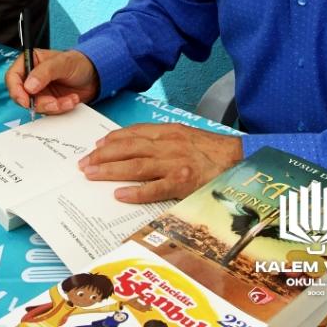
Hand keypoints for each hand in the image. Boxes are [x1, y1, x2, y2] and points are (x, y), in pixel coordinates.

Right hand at [5, 48, 99, 113]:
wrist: (95, 76)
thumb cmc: (77, 62)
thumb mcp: (61, 63)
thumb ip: (44, 72)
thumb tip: (28, 86)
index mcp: (30, 62)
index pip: (12, 77)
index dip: (16, 90)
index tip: (25, 101)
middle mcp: (32, 78)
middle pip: (22, 96)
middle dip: (38, 102)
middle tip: (53, 102)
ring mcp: (40, 91)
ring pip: (36, 106)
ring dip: (53, 106)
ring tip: (69, 99)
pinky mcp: (49, 102)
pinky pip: (49, 111)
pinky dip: (61, 108)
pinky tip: (72, 100)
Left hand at [78, 123, 242, 202]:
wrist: (242, 161)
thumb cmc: (214, 151)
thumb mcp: (187, 136)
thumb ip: (164, 139)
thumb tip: (139, 146)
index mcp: (169, 131)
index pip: (134, 133)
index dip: (112, 139)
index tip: (96, 145)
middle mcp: (168, 145)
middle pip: (128, 148)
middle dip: (103, 155)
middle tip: (84, 163)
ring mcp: (175, 164)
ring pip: (135, 166)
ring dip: (110, 170)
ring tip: (92, 175)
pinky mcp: (183, 183)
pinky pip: (155, 188)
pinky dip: (136, 191)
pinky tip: (119, 194)